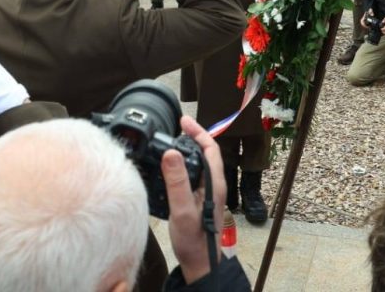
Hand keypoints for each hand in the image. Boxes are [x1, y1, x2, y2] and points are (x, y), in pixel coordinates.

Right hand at [165, 115, 224, 284]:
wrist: (199, 262)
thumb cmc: (194, 240)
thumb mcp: (182, 209)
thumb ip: (177, 181)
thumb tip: (171, 152)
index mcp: (214, 184)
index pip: (210, 148)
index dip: (198, 131)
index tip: (184, 121)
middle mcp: (213, 185)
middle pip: (206, 152)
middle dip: (192, 136)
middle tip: (176, 127)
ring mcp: (207, 192)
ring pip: (199, 163)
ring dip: (188, 149)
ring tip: (172, 141)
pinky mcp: (200, 199)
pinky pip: (193, 174)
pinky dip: (183, 163)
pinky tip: (171, 166)